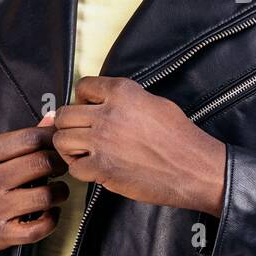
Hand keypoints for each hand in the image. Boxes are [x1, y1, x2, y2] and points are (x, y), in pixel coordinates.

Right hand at [0, 114, 70, 251]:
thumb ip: (17, 138)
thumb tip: (51, 120)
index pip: (29, 139)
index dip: (51, 139)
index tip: (57, 144)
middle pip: (40, 164)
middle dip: (59, 163)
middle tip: (61, 165)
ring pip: (45, 196)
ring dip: (60, 191)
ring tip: (57, 189)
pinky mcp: (0, 234)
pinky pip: (38, 229)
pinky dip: (52, 219)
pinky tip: (50, 212)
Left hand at [50, 76, 226, 214]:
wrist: (194, 168)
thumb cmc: (179, 137)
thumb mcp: (154, 103)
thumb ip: (123, 100)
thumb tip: (94, 102)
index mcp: (122, 92)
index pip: (82, 86)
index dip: (82, 99)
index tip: (88, 110)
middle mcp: (108, 113)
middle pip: (65, 114)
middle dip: (70, 125)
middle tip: (82, 134)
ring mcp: (102, 141)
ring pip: (61, 140)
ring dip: (70, 148)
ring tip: (84, 152)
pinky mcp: (102, 168)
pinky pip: (74, 167)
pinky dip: (81, 170)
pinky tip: (94, 168)